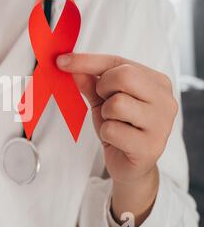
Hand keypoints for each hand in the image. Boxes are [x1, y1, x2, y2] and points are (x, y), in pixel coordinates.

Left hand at [57, 54, 177, 225]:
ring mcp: (161, 124)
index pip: (118, 62)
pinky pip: (113, 130)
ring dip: (106, 115)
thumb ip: (90, 82)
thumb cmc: (120, 128)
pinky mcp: (150, 146)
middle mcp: (165, 100)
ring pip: (117, 104)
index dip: (87, 61)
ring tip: (115, 123)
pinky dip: (107, 134)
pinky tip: (118, 140)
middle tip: (105, 103)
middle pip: (124, 76)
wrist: (130, 166)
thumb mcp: (102, 101)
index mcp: (156, 82)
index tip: (62, 61)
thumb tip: (70, 64)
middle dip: (103, 88)